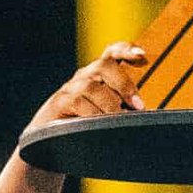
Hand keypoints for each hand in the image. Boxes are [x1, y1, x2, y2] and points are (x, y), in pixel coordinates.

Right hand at [28, 43, 145, 139]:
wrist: (50, 143)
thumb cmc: (84, 128)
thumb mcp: (107, 113)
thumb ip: (123, 107)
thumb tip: (142, 111)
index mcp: (99, 76)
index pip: (112, 53)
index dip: (126, 50)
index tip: (142, 55)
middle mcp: (84, 77)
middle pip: (104, 66)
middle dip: (124, 84)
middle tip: (138, 106)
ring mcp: (70, 89)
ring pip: (92, 86)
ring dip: (109, 104)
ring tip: (118, 121)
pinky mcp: (59, 103)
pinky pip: (78, 102)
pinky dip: (93, 114)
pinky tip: (100, 125)